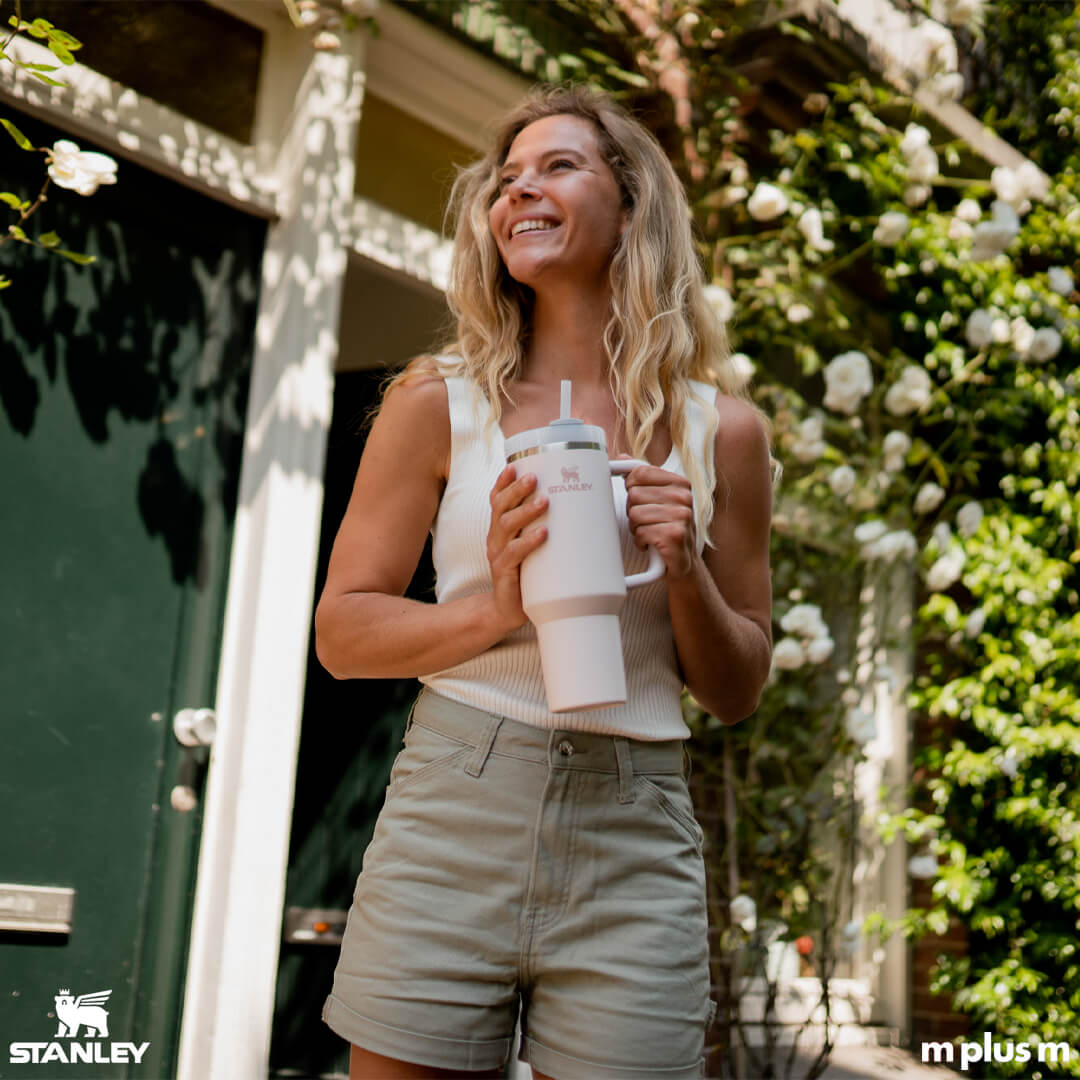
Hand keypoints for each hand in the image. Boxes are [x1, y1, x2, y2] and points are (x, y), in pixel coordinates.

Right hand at [486, 465, 547, 631]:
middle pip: (501, 506)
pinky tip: (543, 534)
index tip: (514, 465)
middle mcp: (496, 537)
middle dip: (517, 489)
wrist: (506, 610)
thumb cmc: (525, 575)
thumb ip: (546, 529)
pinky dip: (528, 542)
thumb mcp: (533, 547)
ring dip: (525, 511)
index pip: (497, 499)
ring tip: (544, 501)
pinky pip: (513, 553)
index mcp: (501, 528)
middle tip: (534, 478)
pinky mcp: (504, 572)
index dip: (503, 482)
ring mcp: (497, 554)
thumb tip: (579, 509)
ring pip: (506, 525)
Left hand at [621, 456, 696, 578]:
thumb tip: (621, 457)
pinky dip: (641, 541)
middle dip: (633, 511)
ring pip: (635, 514)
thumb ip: (642, 478)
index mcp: (680, 483)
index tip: (639, 500)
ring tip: (649, 533)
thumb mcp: (657, 500)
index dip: (631, 488)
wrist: (682, 563)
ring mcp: (682, 516)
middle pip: (634, 495)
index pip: (639, 473)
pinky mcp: (675, 536)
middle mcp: (684, 497)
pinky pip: (641, 532)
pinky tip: (651, 544)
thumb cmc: (666, 528)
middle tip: (646, 522)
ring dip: (636, 528)